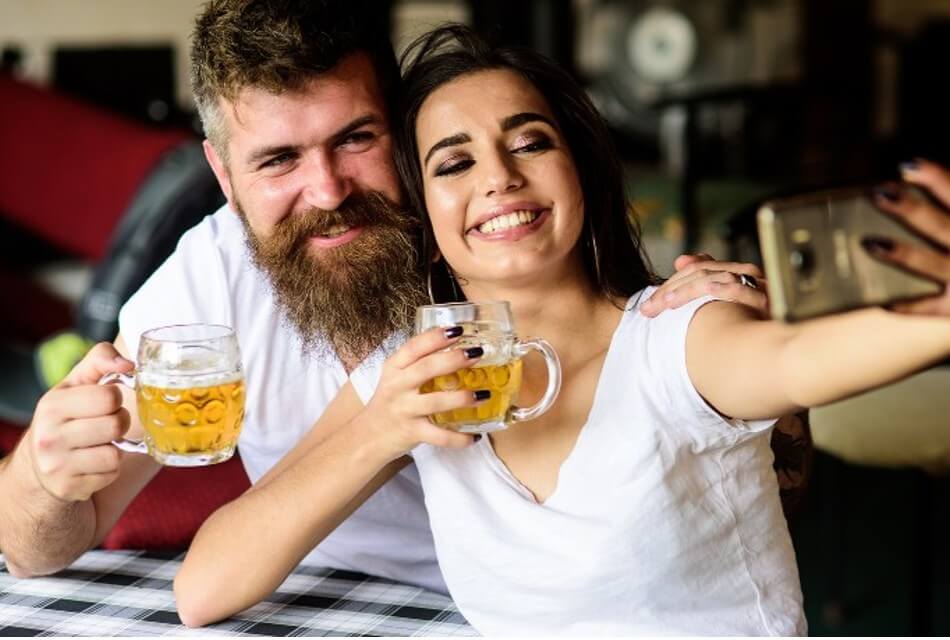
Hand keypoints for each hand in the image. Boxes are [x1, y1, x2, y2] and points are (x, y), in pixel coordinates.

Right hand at [28, 343, 133, 501]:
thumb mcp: (76, 383)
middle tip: (107, 423)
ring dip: (116, 448)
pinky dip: (110, 469)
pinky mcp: (69, 488)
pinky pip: (111, 474)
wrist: (39, 464)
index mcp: (52, 405)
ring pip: (115, 453)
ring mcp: (57, 466)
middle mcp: (49, 436)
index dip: (115, 398)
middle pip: (116, 424)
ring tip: (100, 443)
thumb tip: (129, 364)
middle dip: (120, 422)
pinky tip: (93, 463)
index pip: (109, 396)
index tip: (106, 402)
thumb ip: (100, 360)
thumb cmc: (66, 416)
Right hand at [357, 327, 486, 458]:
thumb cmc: (390, 402)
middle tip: (477, 352)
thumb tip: (457, 347)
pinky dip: (459, 438)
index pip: (414, 347)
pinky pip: (439, 436)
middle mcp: (397, 386)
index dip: (436, 337)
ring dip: (462, 398)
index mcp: (394, 368)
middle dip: (453, 359)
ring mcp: (404, 410)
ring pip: (435, 402)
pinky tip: (475, 436)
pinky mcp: (411, 432)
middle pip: (426, 368)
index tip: (458, 330)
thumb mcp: (396, 377)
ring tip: (484, 394)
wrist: (367, 437)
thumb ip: (418, 363)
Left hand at [640, 253, 768, 317]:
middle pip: (703, 272)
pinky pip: (741, 291)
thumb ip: (706, 281)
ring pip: (716, 278)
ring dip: (687, 290)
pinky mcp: (768, 303)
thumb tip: (681, 259)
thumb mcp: (730, 302)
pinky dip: (722, 289)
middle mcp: (748, 277)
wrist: (791, 349)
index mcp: (738, 275)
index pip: (699, 268)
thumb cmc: (758, 326)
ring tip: (665, 304)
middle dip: (671, 289)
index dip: (672, 282)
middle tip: (649, 309)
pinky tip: (705, 294)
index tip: (650, 303)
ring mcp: (758, 288)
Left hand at [865, 159, 949, 315]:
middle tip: (879, 193)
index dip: (935, 177)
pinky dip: (905, 304)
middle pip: (939, 226)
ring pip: (930, 264)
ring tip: (870, 242)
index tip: (907, 165)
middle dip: (910, 210)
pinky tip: (880, 300)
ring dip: (901, 253)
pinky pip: (926, 306)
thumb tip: (907, 175)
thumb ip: (945, 207)